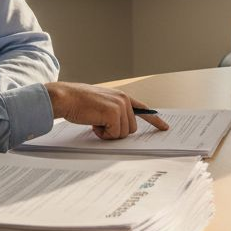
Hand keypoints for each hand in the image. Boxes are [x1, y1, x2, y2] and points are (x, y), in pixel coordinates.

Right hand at [45, 81, 169, 138]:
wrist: (65, 98)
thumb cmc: (78, 102)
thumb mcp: (101, 104)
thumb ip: (114, 113)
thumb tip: (120, 129)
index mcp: (122, 96)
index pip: (143, 108)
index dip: (155, 119)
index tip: (165, 127)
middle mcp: (124, 99)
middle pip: (131, 129)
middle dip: (115, 132)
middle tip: (99, 124)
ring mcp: (120, 106)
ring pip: (123, 134)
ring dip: (108, 133)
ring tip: (95, 122)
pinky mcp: (114, 113)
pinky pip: (114, 134)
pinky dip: (103, 134)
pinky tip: (93, 123)